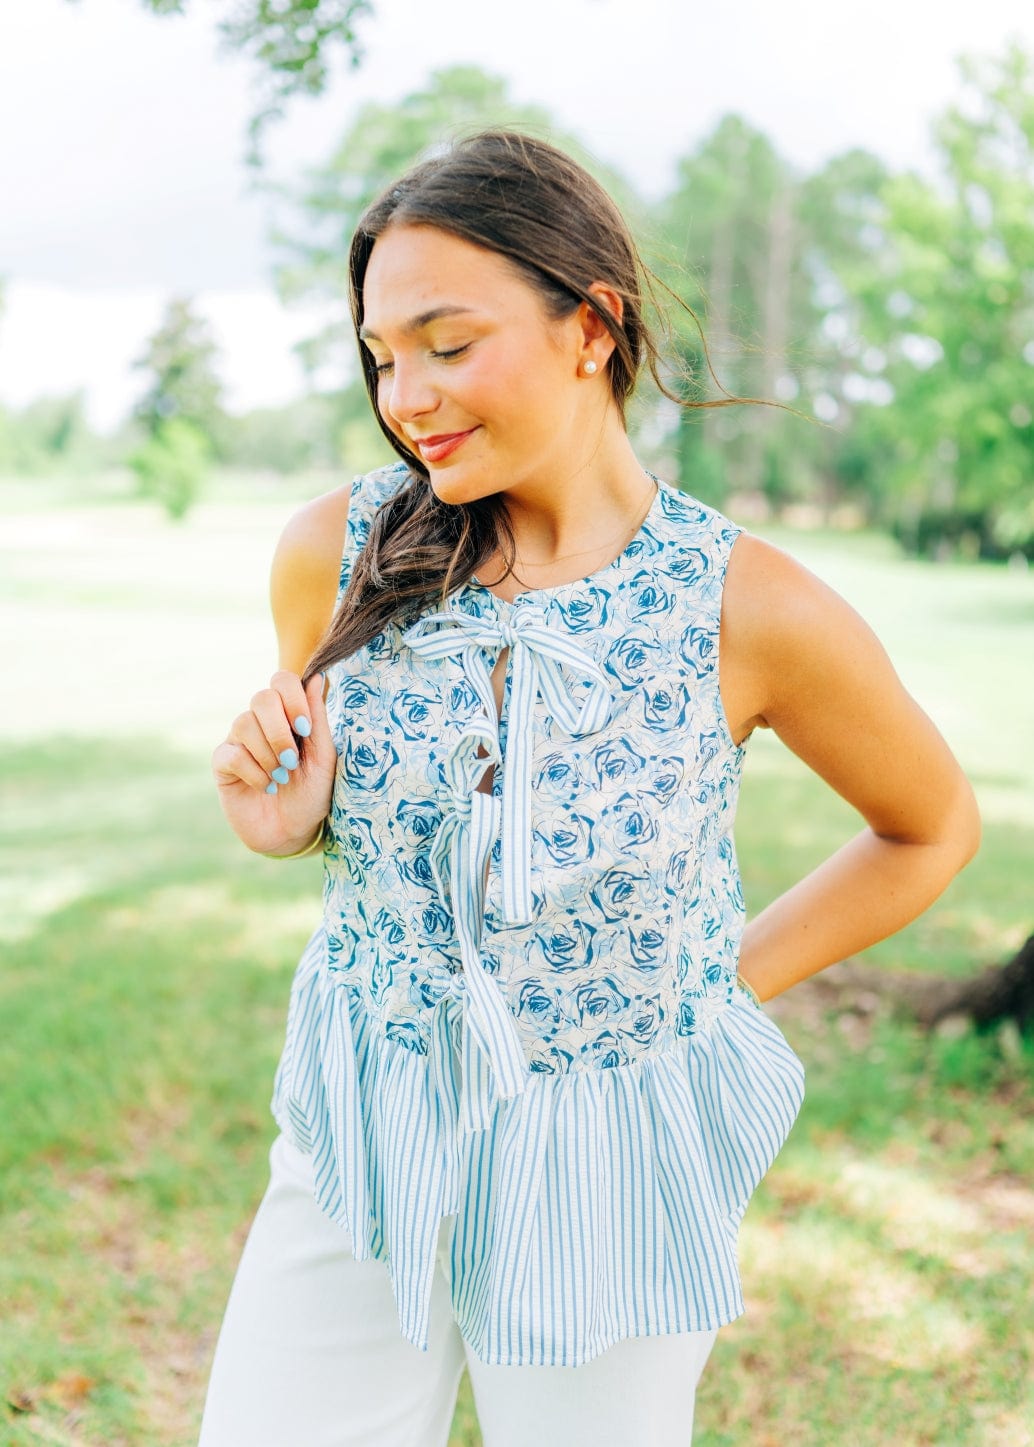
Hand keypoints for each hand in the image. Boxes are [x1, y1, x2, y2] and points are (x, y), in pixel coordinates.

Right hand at [211, 671, 336, 854]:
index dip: (293, 699)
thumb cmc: (312, 794)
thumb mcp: (324, 758)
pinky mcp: (222, 764)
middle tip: (292, 760)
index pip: (282, 681)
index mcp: (288, 714)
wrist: (293, 833)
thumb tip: (316, 676)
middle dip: (280, 731)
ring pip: (244, 723)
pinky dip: (253, 772)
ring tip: (281, 778)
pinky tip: (264, 786)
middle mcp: (261, 722)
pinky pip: (232, 754)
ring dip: (268, 755)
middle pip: (261, 698)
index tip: (305, 729)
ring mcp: (239, 741)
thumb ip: (318, 719)